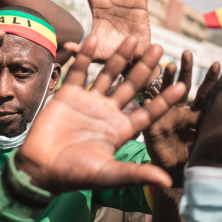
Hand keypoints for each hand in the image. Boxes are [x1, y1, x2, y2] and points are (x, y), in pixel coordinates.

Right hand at [15, 36, 186, 192]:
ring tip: (133, 39)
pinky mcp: (68, 95)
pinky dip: (85, 56)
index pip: (148, 112)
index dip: (164, 99)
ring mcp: (88, 102)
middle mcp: (107, 113)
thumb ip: (136, 174)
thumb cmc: (75, 175)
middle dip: (144, 68)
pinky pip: (78, 71)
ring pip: (108, 75)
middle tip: (159, 48)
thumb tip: (166, 183)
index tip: (181, 85)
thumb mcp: (108, 174)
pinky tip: (94, 39)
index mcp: (121, 130)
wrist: (40, 168)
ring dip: (119, 57)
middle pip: (130, 86)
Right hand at [143, 51, 219, 173]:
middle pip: (184, 86)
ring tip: (171, 65)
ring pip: (166, 93)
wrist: (175, 175)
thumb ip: (220, 139)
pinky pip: (150, 108)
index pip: (205, 94)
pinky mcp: (152, 125)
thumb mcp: (210, 149)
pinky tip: (150, 86)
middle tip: (187, 53)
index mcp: (196, 116)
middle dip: (186, 69)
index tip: (217, 63)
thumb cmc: (195, 163)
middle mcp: (181, 112)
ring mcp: (165, 116)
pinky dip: (150, 97)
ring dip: (168, 79)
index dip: (210, 80)